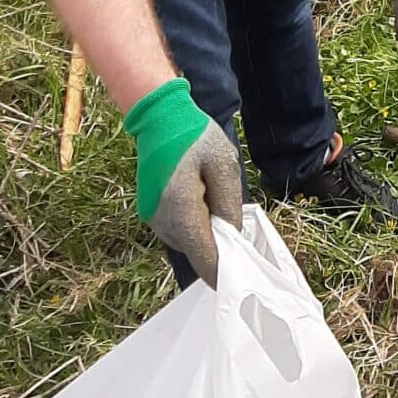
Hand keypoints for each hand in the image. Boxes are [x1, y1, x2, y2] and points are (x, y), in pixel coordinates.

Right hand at [123, 78, 242, 287]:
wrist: (159, 119)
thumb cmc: (194, 137)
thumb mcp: (224, 164)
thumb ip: (229, 203)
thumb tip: (233, 237)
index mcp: (181, 210)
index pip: (205, 257)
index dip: (225, 271)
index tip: (245, 279)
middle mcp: (163, 222)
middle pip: (198, 252)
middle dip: (219, 246)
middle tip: (235, 225)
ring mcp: (154, 221)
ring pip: (189, 243)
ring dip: (207, 233)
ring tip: (215, 201)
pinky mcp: (152, 215)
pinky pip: (180, 231)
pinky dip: (195, 225)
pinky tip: (203, 201)